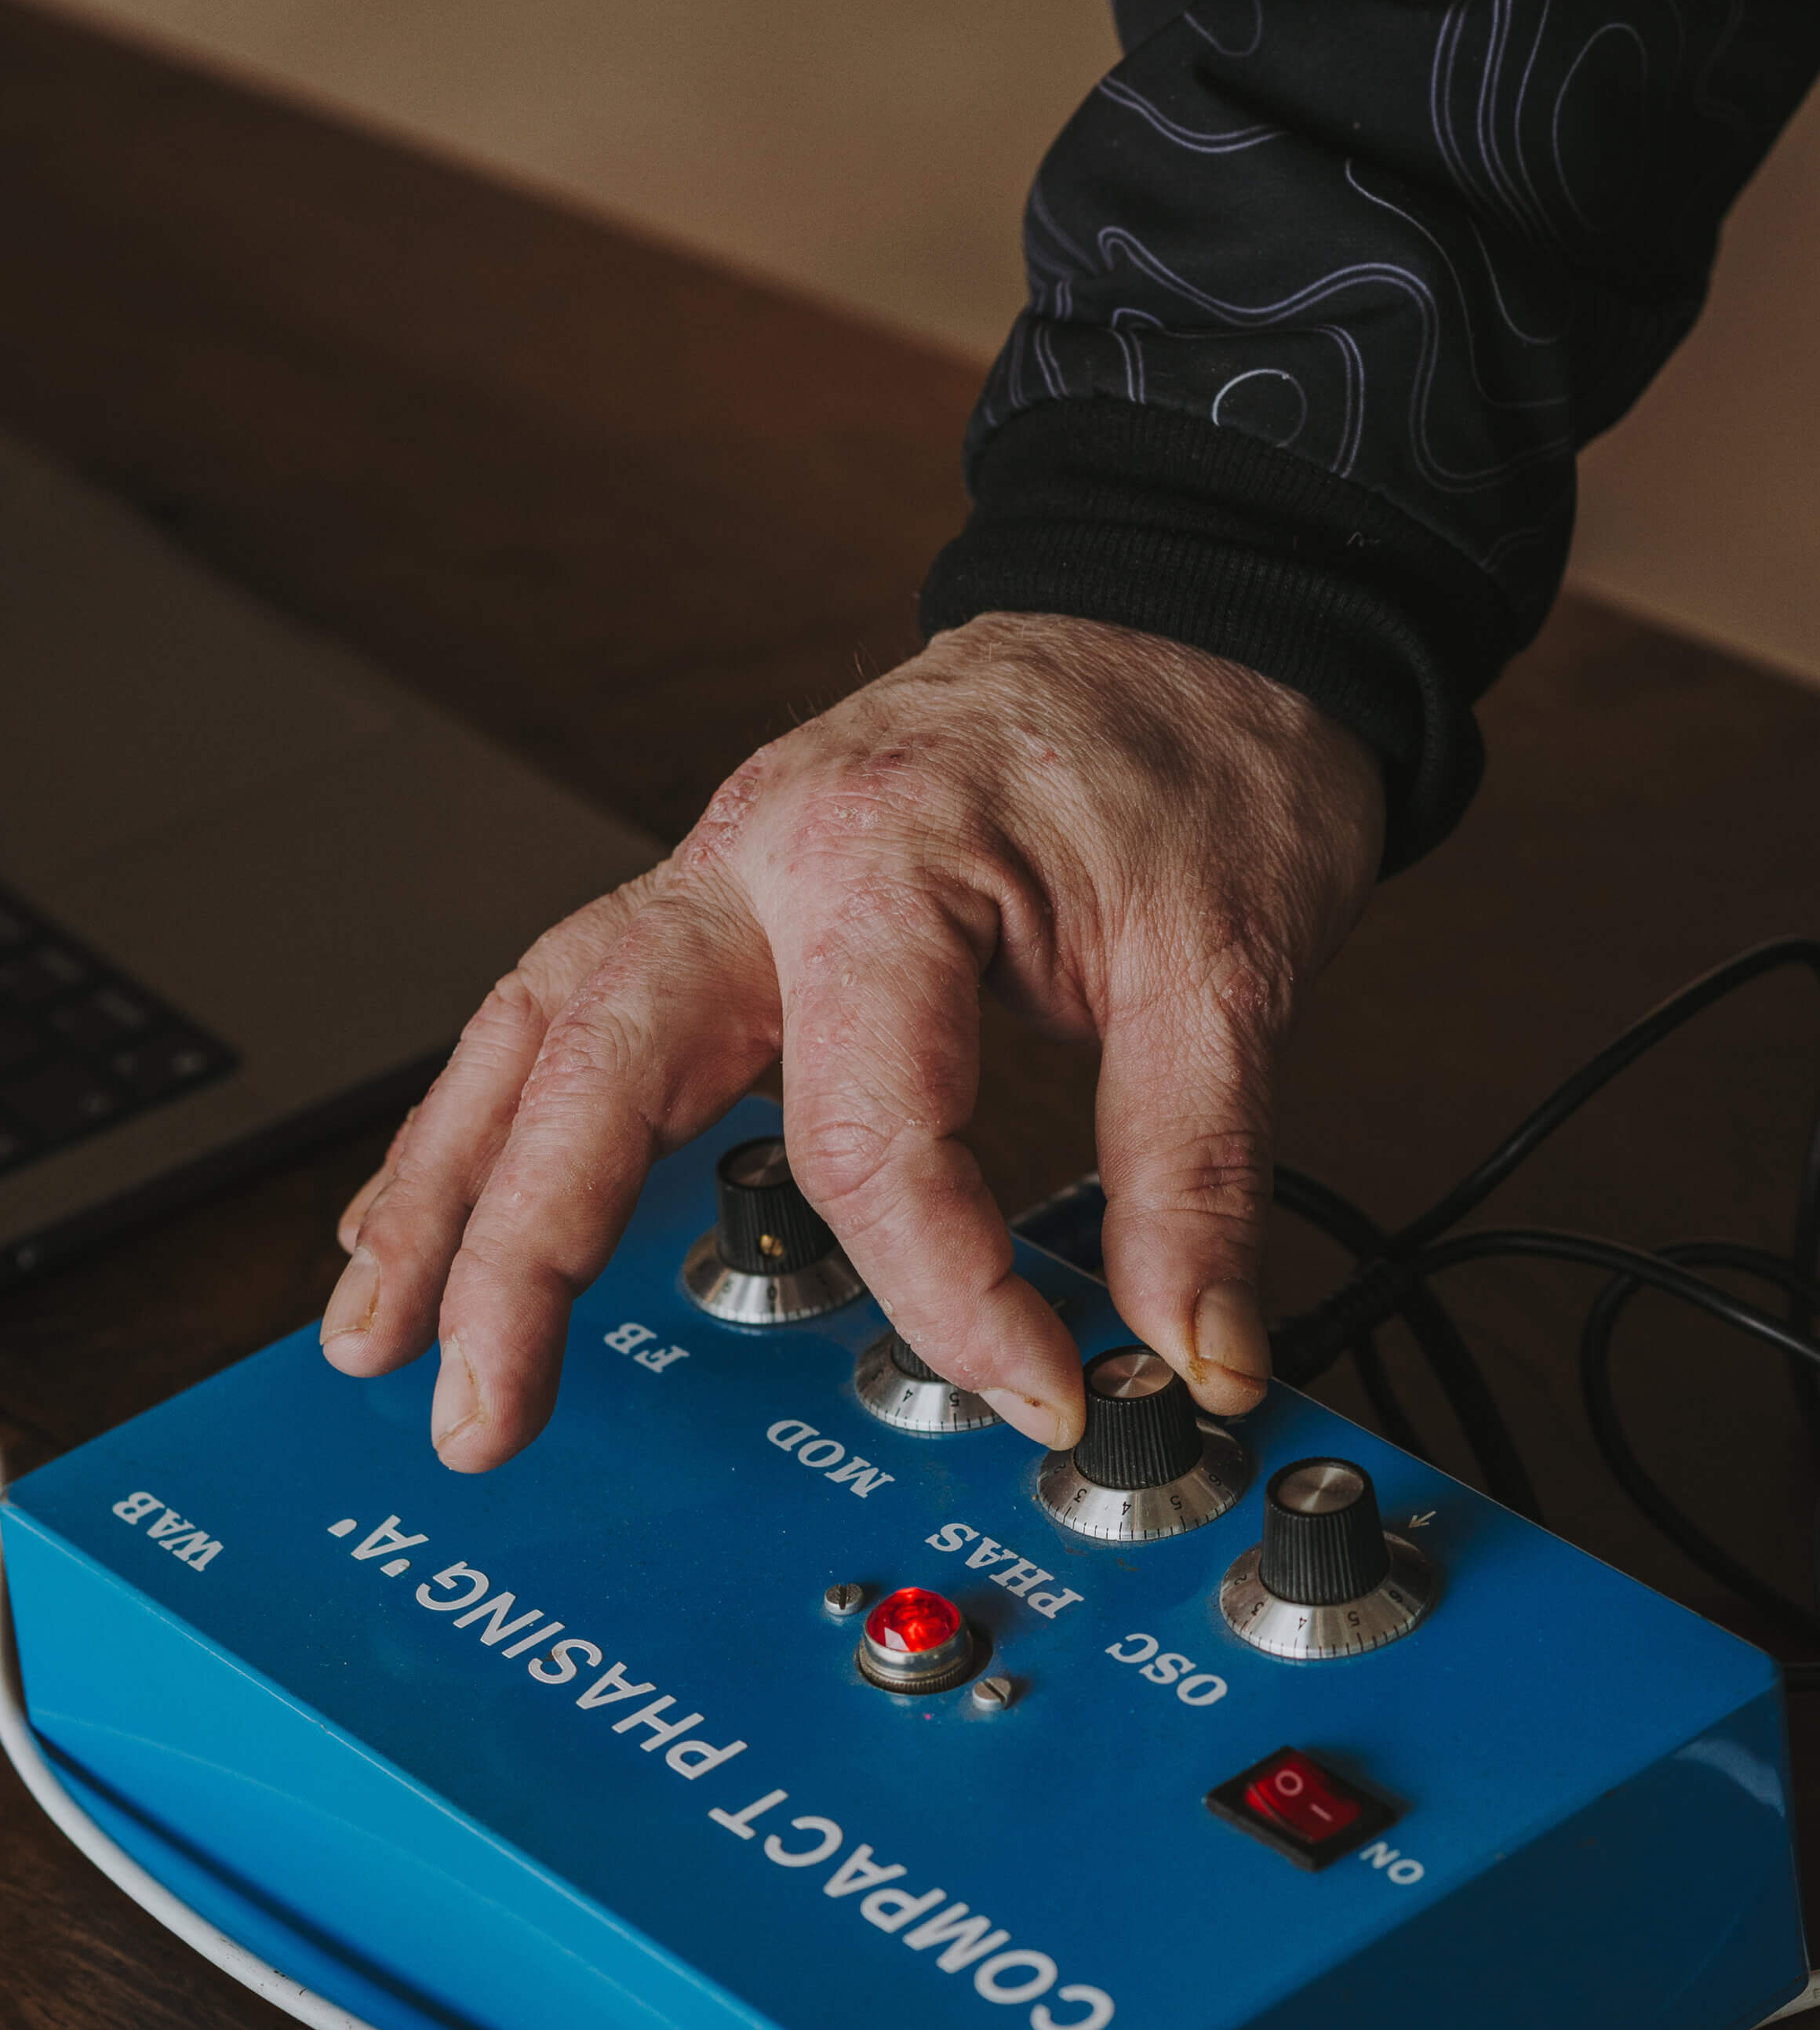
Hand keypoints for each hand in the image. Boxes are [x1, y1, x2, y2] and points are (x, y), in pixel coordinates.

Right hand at [319, 611, 1383, 1468]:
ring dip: (449, 1188)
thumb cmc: (1192, 752)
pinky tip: (443, 1207)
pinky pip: (572, 1014)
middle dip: (520, 1252)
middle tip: (478, 1410)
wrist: (1183, 618)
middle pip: (592, 1064)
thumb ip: (1195, 1168)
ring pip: (534, 1030)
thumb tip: (1194, 1352)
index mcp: (884, 857)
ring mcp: (720, 874)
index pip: (869, 1137)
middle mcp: (761, 857)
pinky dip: (497, 1121)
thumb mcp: (1231, 960)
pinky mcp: (724, 909)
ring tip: (377, 1331)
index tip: (1033, 1395)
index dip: (949, 1296)